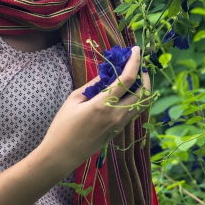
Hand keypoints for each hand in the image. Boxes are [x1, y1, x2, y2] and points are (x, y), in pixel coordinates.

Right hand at [37, 46, 150, 172]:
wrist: (61, 155)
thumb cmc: (62, 126)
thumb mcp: (74, 99)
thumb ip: (94, 84)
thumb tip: (108, 73)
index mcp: (103, 105)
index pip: (127, 79)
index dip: (135, 62)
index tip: (136, 49)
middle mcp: (116, 115)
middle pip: (143, 93)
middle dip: (143, 75)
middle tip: (137, 65)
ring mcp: (119, 125)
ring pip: (142, 104)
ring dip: (142, 88)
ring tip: (133, 77)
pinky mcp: (118, 131)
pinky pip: (133, 112)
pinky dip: (134, 99)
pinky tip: (125, 92)